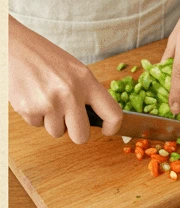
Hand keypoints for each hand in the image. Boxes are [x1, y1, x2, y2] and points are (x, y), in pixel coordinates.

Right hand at [8, 16, 121, 143]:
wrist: (12, 45)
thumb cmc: (44, 57)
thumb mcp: (74, 69)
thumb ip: (86, 93)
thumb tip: (97, 119)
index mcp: (86, 81)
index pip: (113, 114)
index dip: (112, 127)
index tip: (107, 130)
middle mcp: (70, 93)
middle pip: (82, 136)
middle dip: (75, 132)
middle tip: (68, 120)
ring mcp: (49, 103)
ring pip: (57, 132)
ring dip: (51, 121)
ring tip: (45, 99)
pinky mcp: (29, 108)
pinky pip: (37, 125)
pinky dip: (35, 115)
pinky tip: (32, 97)